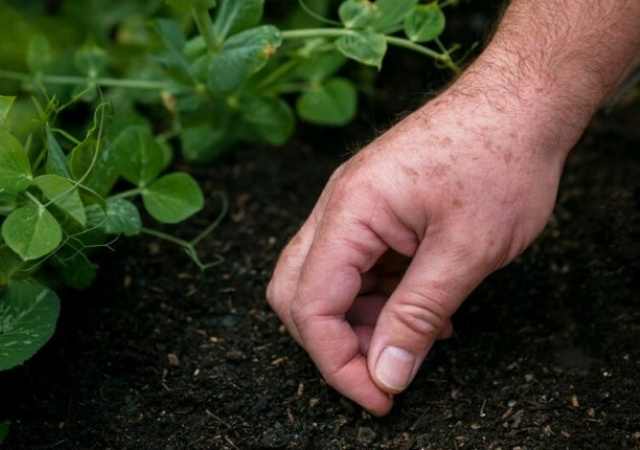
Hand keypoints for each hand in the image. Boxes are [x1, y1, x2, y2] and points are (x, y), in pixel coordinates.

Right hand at [266, 87, 569, 415]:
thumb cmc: (501, 159)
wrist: (520, 100)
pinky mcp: (371, 209)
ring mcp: (351, 206)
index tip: (379, 396)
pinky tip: (422, 309)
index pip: (311, 305)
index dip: (337, 361)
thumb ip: (418, 316)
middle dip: (332, 342)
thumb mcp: (467, 250)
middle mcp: (336, 206)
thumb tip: (385, 374)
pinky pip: (353, 266)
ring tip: (415, 338)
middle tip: (384, 371)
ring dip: (358, 322)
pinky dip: (377, 298)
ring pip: (322, 282)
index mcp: (350, 211)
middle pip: (295, 293)